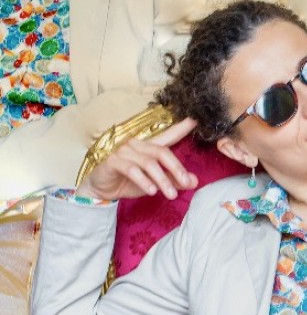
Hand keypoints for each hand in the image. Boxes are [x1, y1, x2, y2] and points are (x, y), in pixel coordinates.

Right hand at [79, 117, 199, 201]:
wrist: (102, 190)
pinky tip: (152, 191)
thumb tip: (195, 181)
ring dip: (163, 180)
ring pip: (149, 163)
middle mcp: (136, 144)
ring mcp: (124, 151)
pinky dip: (144, 181)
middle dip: (177, 169)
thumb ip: (174, 181)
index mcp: (149, 147)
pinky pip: (132, 170)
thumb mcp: (156, 184)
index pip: (168, 135)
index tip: (196, 118)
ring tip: (171, 195)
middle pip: (162, 152)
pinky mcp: (113, 161)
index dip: (181, 127)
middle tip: (187, 183)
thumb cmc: (130, 182)